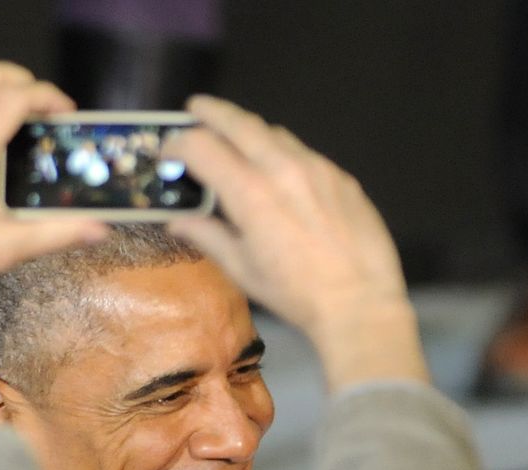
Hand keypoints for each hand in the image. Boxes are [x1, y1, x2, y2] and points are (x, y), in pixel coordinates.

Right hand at [164, 96, 428, 391]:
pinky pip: (302, 152)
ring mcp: (316, 167)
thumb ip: (208, 236)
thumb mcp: (242, 269)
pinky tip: (277, 169)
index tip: (168, 151)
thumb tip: (178, 221)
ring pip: (273, 132)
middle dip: (211, 113)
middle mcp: (282, 168)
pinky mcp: (339, 176)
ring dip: (247, 129)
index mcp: (250, 193)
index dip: (178, 145)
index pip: (202, 148)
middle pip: (238, 123)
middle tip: (195, 109)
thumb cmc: (294, 293)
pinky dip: (280, 150)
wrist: (359, 301)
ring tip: (233, 137)